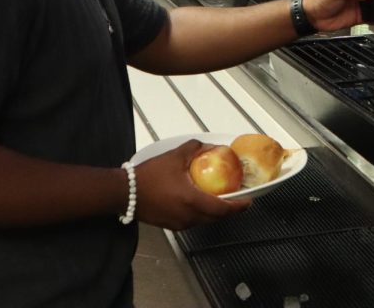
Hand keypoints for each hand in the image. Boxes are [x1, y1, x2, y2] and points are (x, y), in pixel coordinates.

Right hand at [133, 140, 249, 229]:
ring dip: (216, 212)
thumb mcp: (174, 157)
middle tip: (238, 197)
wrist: (124, 193)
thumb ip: (195, 149)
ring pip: (206, 221)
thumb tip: (211, 147)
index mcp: (192, 201)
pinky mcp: (172, 225)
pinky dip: (203, 213)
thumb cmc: (148, 176)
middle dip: (230, 209)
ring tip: (222, 198)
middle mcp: (189, 217)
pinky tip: (202, 201)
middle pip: (217, 217)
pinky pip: (194, 221)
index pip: (223, 209)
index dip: (239, 206)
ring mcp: (180, 224)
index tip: (249, 200)